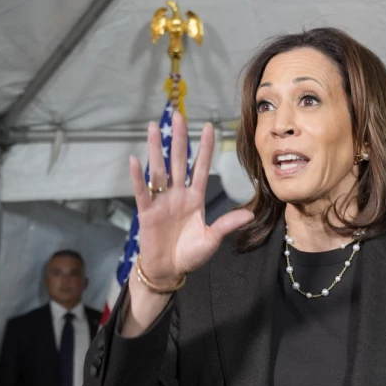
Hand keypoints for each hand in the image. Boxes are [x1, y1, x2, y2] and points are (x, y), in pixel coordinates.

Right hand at [129, 112, 253, 284]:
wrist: (168, 271)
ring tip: (154, 127)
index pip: (200, 168)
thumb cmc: (189, 255)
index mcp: (195, 199)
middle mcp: (177, 195)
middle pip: (178, 161)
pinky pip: (142, 191)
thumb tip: (250, 215)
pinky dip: (138, 177)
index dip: (205, 148)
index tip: (210, 127)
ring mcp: (161, 201)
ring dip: (157, 149)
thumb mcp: (211, 239)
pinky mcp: (147, 212)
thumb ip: (226, 225)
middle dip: (179, 139)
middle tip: (178, 115)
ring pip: (159, 170)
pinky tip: (136, 160)